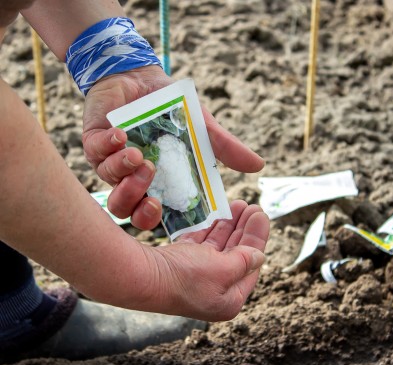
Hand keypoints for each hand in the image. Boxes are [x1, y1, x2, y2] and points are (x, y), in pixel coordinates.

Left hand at [83, 66, 264, 229]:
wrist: (145, 79)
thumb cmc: (174, 109)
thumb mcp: (204, 130)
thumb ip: (227, 149)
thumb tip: (259, 165)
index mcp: (155, 183)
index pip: (147, 214)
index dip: (149, 217)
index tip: (159, 207)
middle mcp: (130, 178)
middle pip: (122, 208)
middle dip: (133, 201)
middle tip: (149, 183)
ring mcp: (109, 161)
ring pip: (107, 182)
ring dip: (122, 171)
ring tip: (138, 155)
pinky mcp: (94, 141)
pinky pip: (94, 152)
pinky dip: (108, 145)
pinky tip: (121, 134)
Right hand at [135, 200, 269, 320]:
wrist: (142, 276)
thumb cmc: (184, 277)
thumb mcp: (223, 268)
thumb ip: (244, 260)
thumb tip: (259, 256)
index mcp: (228, 299)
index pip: (251, 266)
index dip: (257, 238)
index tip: (261, 215)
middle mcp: (213, 290)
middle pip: (236, 255)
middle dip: (244, 229)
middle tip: (252, 207)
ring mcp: (196, 276)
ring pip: (219, 247)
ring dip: (229, 226)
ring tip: (238, 205)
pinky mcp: (181, 263)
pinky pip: (201, 244)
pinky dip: (209, 229)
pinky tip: (217, 214)